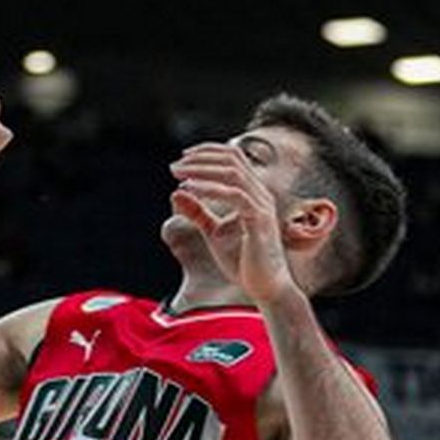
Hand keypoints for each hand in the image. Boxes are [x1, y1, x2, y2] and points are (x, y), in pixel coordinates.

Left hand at [170, 144, 299, 304]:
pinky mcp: (259, 222)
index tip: (183, 156)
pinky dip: (210, 189)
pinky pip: (235, 196)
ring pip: (233, 173)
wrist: (265, 289)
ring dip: (202, 169)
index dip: (208, 151)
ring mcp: (262, 207)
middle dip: (200, 158)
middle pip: (232, 160)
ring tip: (178, 174)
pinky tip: (190, 190)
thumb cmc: (243, 261)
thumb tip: (176, 193)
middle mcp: (261, 195)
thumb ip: (198, 212)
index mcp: (253, 194)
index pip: (234, 157)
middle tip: (174, 167)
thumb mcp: (214, 232)